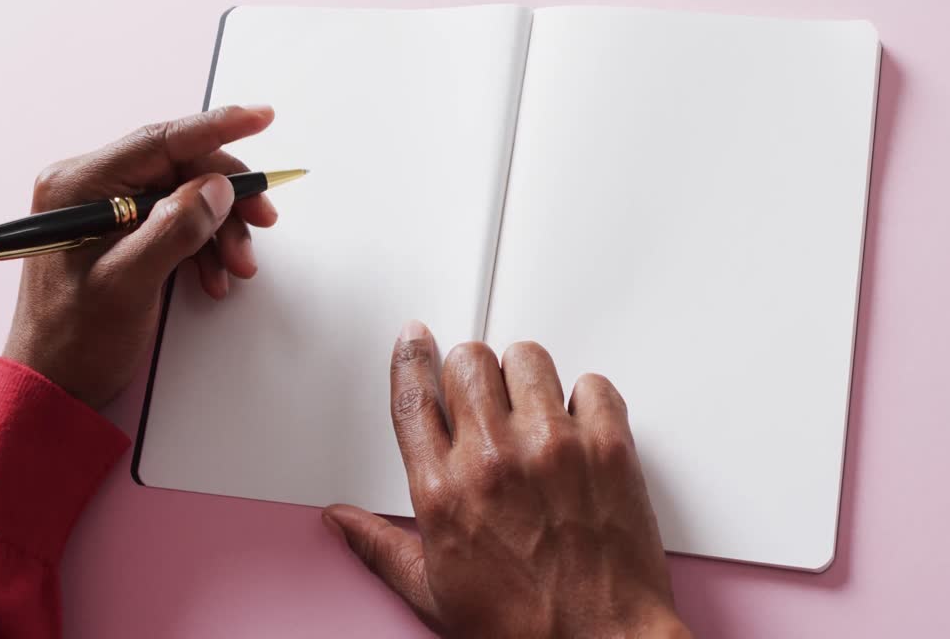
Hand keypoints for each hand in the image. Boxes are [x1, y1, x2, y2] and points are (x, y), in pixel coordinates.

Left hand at [3, 105, 277, 409]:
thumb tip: (215, 188)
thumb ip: (174, 229)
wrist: (57, 383)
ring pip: (186, 196)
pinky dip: (204, 246)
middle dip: (226, 198)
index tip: (261, 117)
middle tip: (262, 221)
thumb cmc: (75, 338)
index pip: (161, 140)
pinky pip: (177, 222)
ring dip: (220, 229)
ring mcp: (104, 209)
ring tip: (237, 267)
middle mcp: (90, 188)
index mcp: (79, 185)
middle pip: (181, 168)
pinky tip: (213, 275)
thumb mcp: (129, 283)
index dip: (218, 127)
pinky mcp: (120, 232)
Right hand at [323, 321, 690, 637]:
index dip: (410, 357)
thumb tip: (342, 521)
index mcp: (443, 491)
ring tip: (534, 411)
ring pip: (528, 358)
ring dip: (526, 377)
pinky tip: (580, 427)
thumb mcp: (433, 592)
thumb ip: (381, 546)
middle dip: (470, 371)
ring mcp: (553, 447)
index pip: (412, 396)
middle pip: (467, 361)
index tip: (414, 339)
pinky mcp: (607, 447)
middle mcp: (494, 458)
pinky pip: (593, 384)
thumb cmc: (524, 627)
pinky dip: (587, 398)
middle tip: (485, 397)